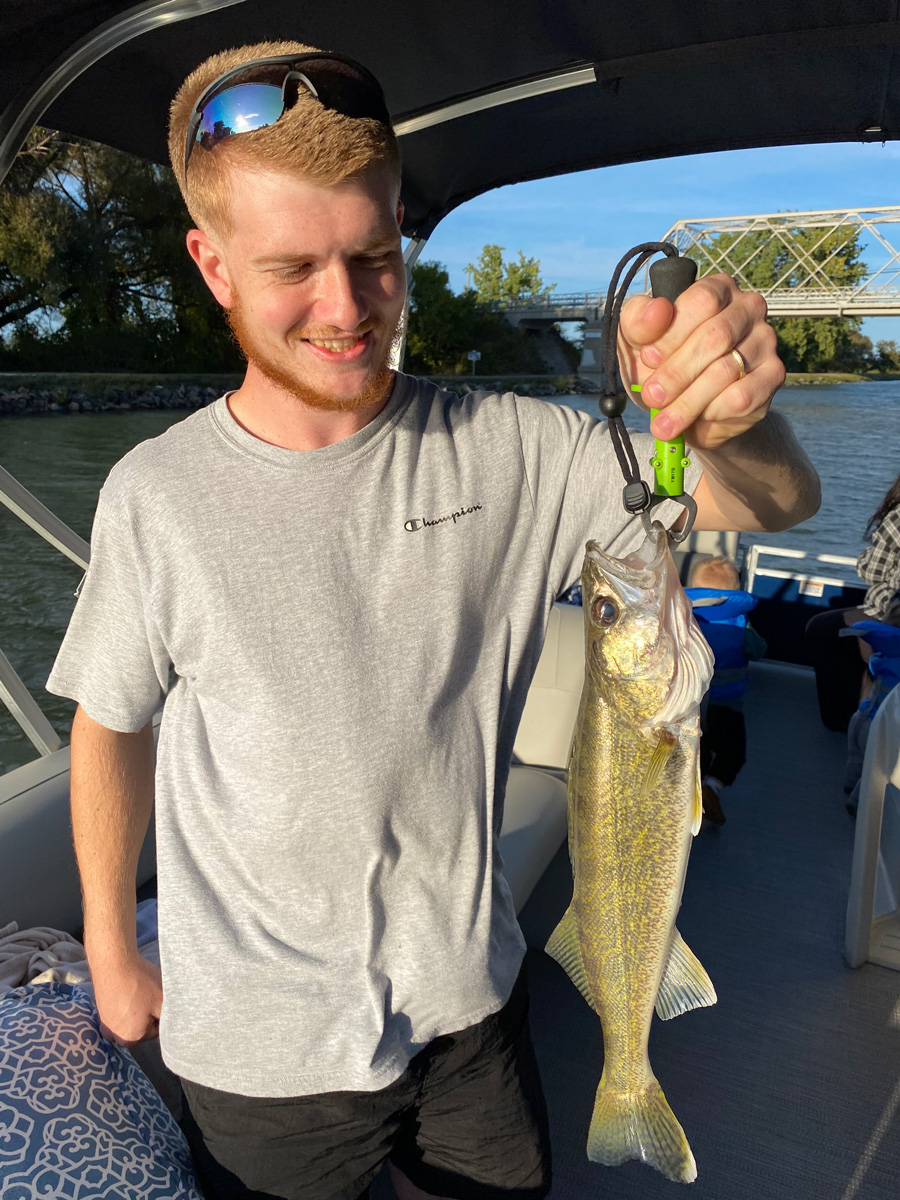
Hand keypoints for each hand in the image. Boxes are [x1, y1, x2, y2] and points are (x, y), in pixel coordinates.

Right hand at [92, 954, 162, 1046]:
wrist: (113, 963)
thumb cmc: (139, 983)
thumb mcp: (162, 1001)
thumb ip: (169, 1017)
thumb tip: (172, 1024)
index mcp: (131, 1039)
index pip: (157, 1029)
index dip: (161, 1011)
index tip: (158, 998)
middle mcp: (114, 1036)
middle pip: (143, 1025)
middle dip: (149, 1011)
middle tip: (149, 993)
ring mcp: (105, 1023)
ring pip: (132, 1017)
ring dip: (137, 1006)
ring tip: (138, 990)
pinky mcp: (101, 1010)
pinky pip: (120, 1010)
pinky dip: (126, 1001)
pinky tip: (129, 989)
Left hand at [617, 273, 785, 450]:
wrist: (684, 407)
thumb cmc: (661, 363)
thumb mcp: (637, 340)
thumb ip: (639, 320)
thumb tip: (659, 310)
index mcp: (717, 289)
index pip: (703, 300)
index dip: (673, 333)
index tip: (649, 359)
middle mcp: (748, 308)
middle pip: (716, 336)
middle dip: (677, 373)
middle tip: (652, 397)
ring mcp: (765, 341)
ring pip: (726, 371)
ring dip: (688, 401)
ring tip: (664, 423)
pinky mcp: (773, 376)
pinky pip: (743, 397)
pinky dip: (713, 411)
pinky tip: (698, 418)